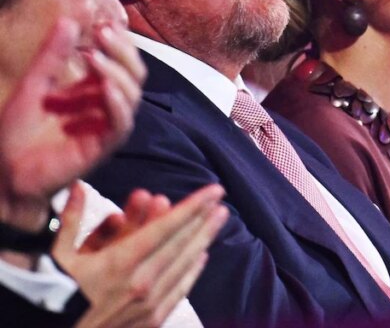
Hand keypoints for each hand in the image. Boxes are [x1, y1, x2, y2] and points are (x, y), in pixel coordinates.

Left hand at [0, 19, 144, 230]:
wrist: (3, 171)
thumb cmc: (16, 133)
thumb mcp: (33, 84)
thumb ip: (51, 56)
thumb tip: (69, 21)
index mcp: (92, 90)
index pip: (121, 61)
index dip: (118, 42)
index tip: (102, 23)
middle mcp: (104, 106)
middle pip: (135, 74)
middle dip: (122, 51)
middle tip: (103, 31)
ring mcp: (105, 126)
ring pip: (131, 95)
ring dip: (116, 72)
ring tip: (93, 57)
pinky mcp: (102, 147)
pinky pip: (121, 124)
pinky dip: (117, 104)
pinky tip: (105, 88)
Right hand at [55, 182, 227, 327]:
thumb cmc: (57, 296)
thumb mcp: (58, 258)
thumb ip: (72, 220)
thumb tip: (80, 186)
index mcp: (121, 263)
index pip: (166, 228)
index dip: (192, 207)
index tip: (213, 190)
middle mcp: (142, 282)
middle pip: (182, 244)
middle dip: (203, 219)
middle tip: (221, 200)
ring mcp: (151, 302)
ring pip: (185, 264)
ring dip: (203, 239)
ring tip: (219, 219)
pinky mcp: (154, 318)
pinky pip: (180, 289)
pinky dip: (192, 270)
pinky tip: (202, 254)